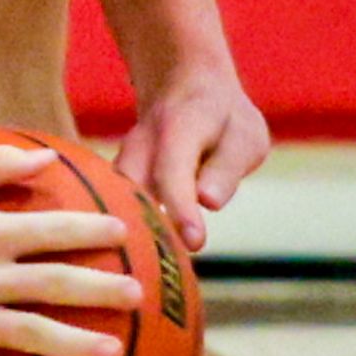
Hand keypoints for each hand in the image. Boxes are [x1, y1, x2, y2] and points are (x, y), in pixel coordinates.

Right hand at [114, 57, 268, 254]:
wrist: (183, 81)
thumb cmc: (222, 118)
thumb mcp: (245, 135)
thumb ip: (227, 168)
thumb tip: (208, 202)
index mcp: (178, 129)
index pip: (174, 171)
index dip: (182, 208)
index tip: (194, 243)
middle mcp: (140, 143)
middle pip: (128, 188)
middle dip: (140, 227)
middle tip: (160, 270)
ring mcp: (122, 158)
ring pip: (111, 196)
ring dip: (124, 230)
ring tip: (140, 274)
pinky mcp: (115, 175)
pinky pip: (110, 202)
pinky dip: (118, 229)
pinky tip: (127, 265)